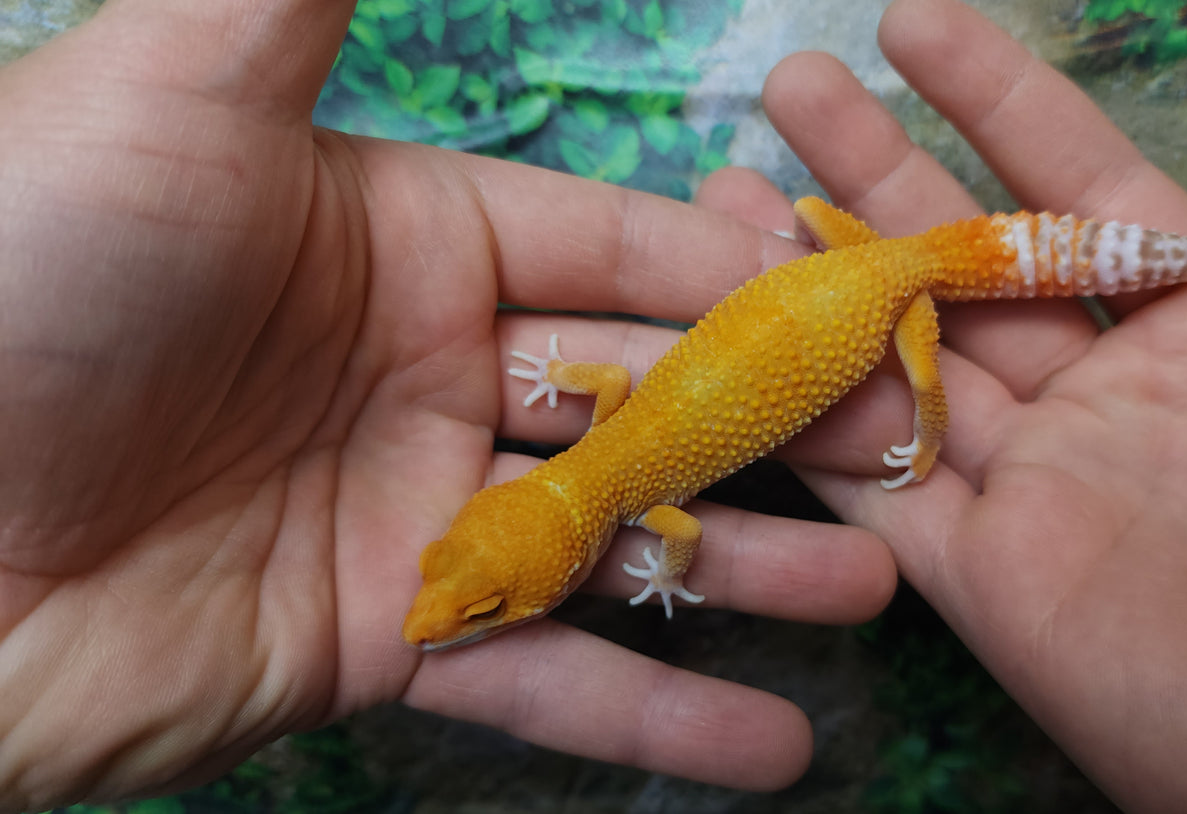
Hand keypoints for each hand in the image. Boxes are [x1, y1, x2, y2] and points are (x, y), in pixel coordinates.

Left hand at [0, 1, 896, 808]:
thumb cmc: (23, 286)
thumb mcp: (171, 100)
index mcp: (412, 238)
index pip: (621, 248)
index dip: (744, 272)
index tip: (867, 299)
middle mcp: (431, 371)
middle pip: (649, 395)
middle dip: (783, 421)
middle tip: (912, 450)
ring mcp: (417, 515)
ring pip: (624, 541)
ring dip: (757, 569)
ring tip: (883, 585)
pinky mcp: (384, 642)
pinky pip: (548, 678)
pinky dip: (663, 716)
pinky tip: (779, 748)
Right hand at [697, 0, 1186, 809]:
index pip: (1078, 185)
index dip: (994, 97)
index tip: (908, 23)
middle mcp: (1117, 398)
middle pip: (966, 261)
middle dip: (874, 168)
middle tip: (791, 85)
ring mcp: (1046, 490)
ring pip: (900, 363)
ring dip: (813, 279)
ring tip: (722, 190)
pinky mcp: (993, 581)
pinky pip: (878, 481)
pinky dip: (804, 412)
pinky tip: (736, 329)